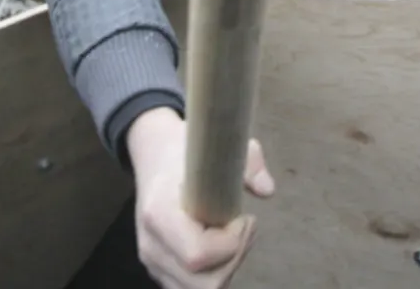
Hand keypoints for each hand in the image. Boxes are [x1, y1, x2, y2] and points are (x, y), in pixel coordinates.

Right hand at [128, 108, 274, 288]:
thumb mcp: (218, 145)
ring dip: (228, 268)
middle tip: (245, 225)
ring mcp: (153, 263)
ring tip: (235, 235)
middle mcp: (151, 246)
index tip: (244, 216)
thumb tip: (267, 190)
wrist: (154, 155)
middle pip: (204, 285)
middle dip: (235, 258)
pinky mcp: (160, 271)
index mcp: (159, 213)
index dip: (230, 244)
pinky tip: (223, 246)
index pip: (197, 254)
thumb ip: (247, 164)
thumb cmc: (187, 150)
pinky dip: (216, 274)